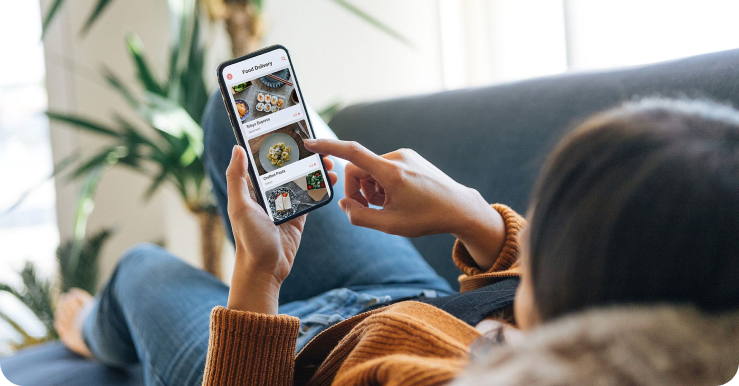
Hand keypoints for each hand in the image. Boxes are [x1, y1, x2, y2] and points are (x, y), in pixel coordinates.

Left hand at [225, 146, 336, 313]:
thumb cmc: (249, 240)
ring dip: (315, 168)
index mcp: (252, 188)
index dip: (275, 144)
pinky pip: (312, 195)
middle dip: (302, 154)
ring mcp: (286, 203)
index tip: (289, 129)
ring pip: (302, 178)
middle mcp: (269, 193)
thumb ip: (237, 178)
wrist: (266, 270)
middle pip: (287, 166)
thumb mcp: (240, 206)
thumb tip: (237, 147)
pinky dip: (321, 186)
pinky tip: (331, 178)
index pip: (264, 159)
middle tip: (317, 144)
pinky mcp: (299, 215)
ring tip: (328, 160)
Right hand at [304, 139, 504, 268]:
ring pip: (371, 171)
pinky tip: (397, 199)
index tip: (309, 143)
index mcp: (391, 172)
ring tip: (388, 207)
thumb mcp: (391, 225)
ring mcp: (405, 156)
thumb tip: (343, 205)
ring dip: (372, 190)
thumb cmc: (428, 218)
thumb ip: (360, 216)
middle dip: (357, 191)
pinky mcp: (410, 158)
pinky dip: (383, 184)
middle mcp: (397, 158)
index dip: (328, 147)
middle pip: (359, 170)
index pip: (352, 153)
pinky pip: (384, 168)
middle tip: (368, 211)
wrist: (460, 208)